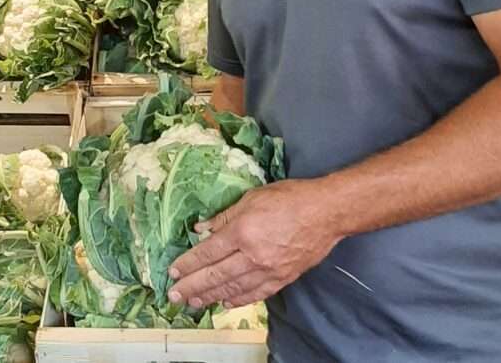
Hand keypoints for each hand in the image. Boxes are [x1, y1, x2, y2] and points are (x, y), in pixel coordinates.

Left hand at [167, 178, 344, 308]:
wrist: (326, 213)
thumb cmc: (290, 198)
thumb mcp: (252, 198)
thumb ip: (225, 216)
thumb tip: (201, 229)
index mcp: (242, 231)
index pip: (207, 252)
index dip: (188, 263)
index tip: (173, 272)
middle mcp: (253, 255)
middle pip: (215, 275)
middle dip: (192, 286)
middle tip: (174, 296)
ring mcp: (268, 270)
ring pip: (233, 288)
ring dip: (210, 296)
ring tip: (194, 302)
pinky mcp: (283, 278)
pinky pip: (256, 293)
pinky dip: (238, 299)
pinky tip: (225, 302)